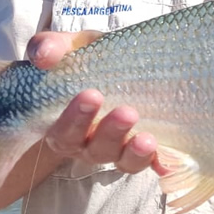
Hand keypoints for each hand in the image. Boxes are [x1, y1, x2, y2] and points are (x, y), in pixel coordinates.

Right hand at [27, 31, 165, 174]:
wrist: (124, 65)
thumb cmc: (91, 60)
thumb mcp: (73, 47)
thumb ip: (52, 47)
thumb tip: (43, 56)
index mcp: (67, 126)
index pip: (64, 133)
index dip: (75, 119)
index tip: (92, 95)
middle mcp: (91, 145)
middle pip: (97, 149)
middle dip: (111, 133)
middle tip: (126, 112)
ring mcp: (122, 150)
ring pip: (125, 161)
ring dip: (136, 153)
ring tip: (148, 139)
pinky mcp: (148, 151)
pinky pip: (155, 164)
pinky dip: (163, 166)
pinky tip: (170, 166)